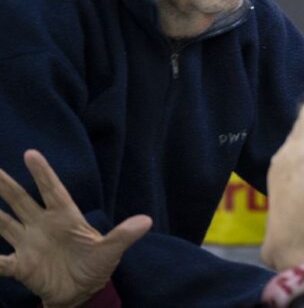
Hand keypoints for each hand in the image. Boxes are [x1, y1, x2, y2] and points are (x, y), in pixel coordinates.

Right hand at [0, 150, 151, 306]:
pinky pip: (0, 262)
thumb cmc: (95, 265)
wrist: (80, 293)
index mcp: (65, 217)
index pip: (52, 190)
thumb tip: (147, 221)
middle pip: (20, 200)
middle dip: (6, 185)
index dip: (42, 173)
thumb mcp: (111, 250)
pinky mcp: (20, 265)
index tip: (30, 153)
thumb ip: (124, 235)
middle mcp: (42, 225)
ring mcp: (28, 244)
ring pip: (4, 223)